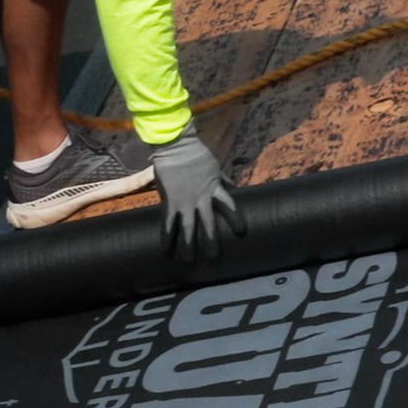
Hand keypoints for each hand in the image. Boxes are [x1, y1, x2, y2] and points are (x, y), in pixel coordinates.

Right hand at [150, 123, 246, 261]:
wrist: (175, 147)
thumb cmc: (196, 156)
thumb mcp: (215, 168)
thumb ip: (224, 181)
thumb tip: (235, 189)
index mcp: (214, 189)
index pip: (228, 205)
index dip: (235, 218)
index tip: (241, 231)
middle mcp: (200, 199)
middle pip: (207, 223)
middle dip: (211, 241)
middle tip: (213, 257)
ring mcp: (184, 202)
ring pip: (187, 228)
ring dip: (188, 245)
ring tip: (189, 260)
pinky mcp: (170, 202)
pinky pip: (168, 223)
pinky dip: (167, 237)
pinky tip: (166, 251)